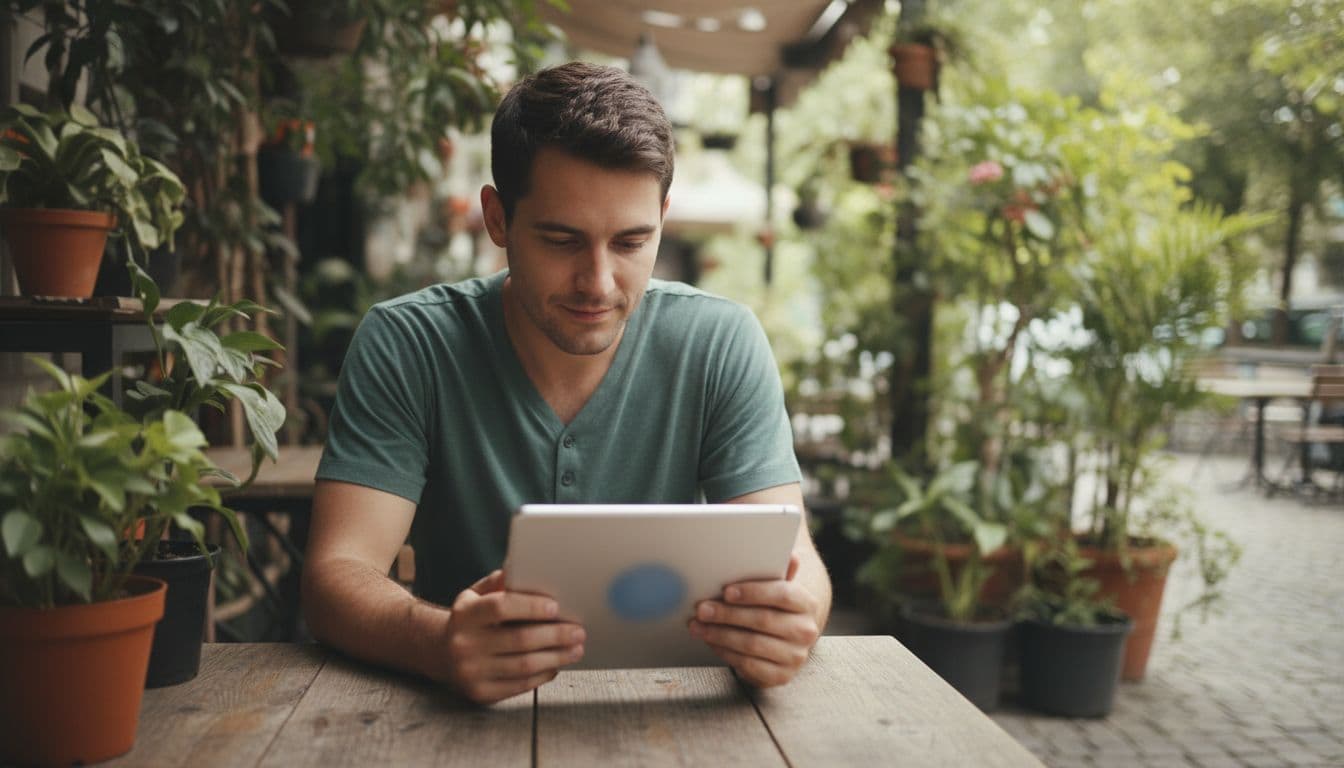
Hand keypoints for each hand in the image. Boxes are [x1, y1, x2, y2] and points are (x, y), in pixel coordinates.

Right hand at [435, 569, 584, 704]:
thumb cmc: (470, 619)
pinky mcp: (481, 693)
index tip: (556, 606)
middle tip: (578, 631)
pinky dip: (544, 674)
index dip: (530, 606)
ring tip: (576, 649)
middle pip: (519, 639)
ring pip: (524, 666)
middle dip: (555, 635)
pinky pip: (520, 685)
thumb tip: (527, 567)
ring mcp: (471, 672)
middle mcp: (464, 644)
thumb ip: (500, 582)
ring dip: (557, 657)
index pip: (501, 607)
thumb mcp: (476, 595)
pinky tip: (557, 664)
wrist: (440, 653)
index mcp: (465, 615)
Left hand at [687, 554, 820, 686]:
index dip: (753, 592)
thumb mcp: (776, 587)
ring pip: (752, 644)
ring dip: (720, 634)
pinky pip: (748, 665)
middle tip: (701, 608)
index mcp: (807, 603)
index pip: (782, 594)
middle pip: (763, 620)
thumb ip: (777, 572)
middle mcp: (806, 631)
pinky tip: (711, 641)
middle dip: (727, 614)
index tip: (726, 591)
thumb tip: (790, 556)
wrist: (787, 640)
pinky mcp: (782, 676)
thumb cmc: (773, 606)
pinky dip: (725, 652)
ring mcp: (795, 656)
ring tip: (697, 625)